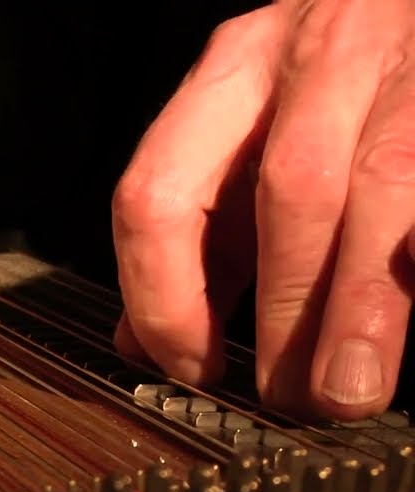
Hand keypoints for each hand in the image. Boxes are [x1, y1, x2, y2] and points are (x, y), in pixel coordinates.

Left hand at [112, 0, 414, 420]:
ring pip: (382, 188)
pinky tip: (405, 318)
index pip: (160, 191)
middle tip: (289, 397)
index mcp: (231, 73)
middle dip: (284, 310)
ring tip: (348, 389)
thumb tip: (140, 342)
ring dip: (359, 305)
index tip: (192, 366)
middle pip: (287, 191)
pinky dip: (410, 262)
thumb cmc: (325, 87)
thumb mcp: (243, 143)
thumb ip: (197, 236)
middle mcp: (314, 57)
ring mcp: (406, 71)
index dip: (164, 296)